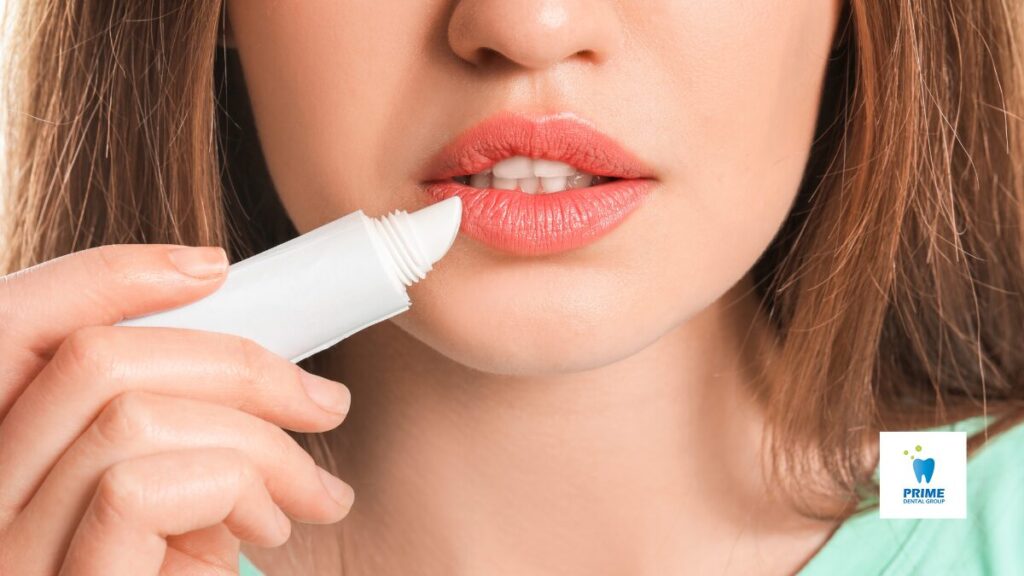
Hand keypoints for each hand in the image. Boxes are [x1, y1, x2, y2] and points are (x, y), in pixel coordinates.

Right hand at [0, 244, 353, 574]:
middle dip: (237, 363)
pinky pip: (138, 486)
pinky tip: (269, 531)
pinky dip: (235, 489)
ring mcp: (5, 550)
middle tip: (326, 403)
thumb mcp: (177, 505)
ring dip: (259, 441)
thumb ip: (176, 434)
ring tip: (312, 493)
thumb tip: (244, 365)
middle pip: (91, 358)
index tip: (213, 266)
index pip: (15, 325)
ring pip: (131, 415)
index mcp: (9, 458)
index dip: (105, 276)